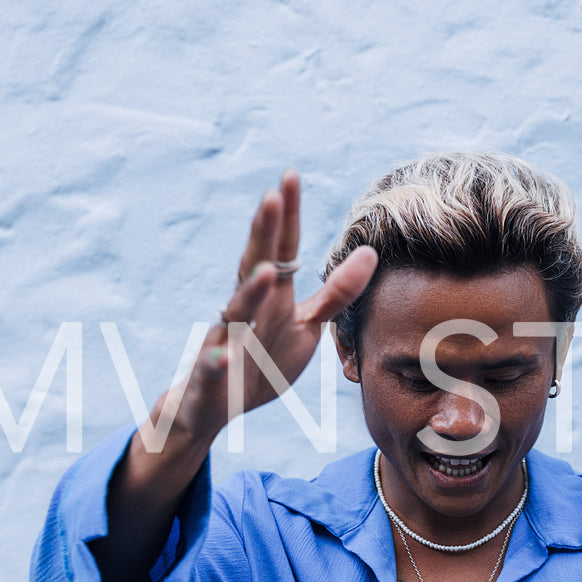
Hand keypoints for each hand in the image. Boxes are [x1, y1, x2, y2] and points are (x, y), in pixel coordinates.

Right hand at [156, 170, 377, 443]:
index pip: (281, 250)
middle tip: (272, 196)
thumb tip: (370, 253)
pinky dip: (216, 361)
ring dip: (250, 293)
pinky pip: (212, 367)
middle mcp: (244, 311)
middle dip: (263, 234)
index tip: (290, 175)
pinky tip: (221, 354)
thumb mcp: (304, 326)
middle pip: (254, 267)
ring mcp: (225, 341)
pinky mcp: (211, 376)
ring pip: (235, 313)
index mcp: (270, 298)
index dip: (287, 216)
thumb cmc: (261, 360)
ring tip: (265, 270)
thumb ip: (335, 293)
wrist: (211, 406)